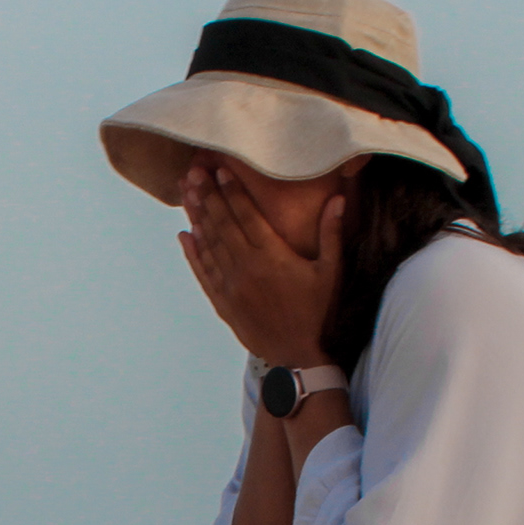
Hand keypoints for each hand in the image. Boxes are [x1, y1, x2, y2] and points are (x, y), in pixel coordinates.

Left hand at [177, 155, 344, 376]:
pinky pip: (204, 273)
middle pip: (222, 224)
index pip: (246, 215)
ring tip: (186, 193)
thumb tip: (339, 198)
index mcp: (271, 256)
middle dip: (207, 195)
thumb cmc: (318, 311)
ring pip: (209, 245)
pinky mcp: (223, 302)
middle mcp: (246, 267)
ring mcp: (231, 285)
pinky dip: (193, 254)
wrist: (298, 355)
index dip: (232, 191)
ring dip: (197, 217)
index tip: (219, 169)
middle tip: (193, 171)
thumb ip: (332, 233)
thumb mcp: (331, 272)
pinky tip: (185, 235)